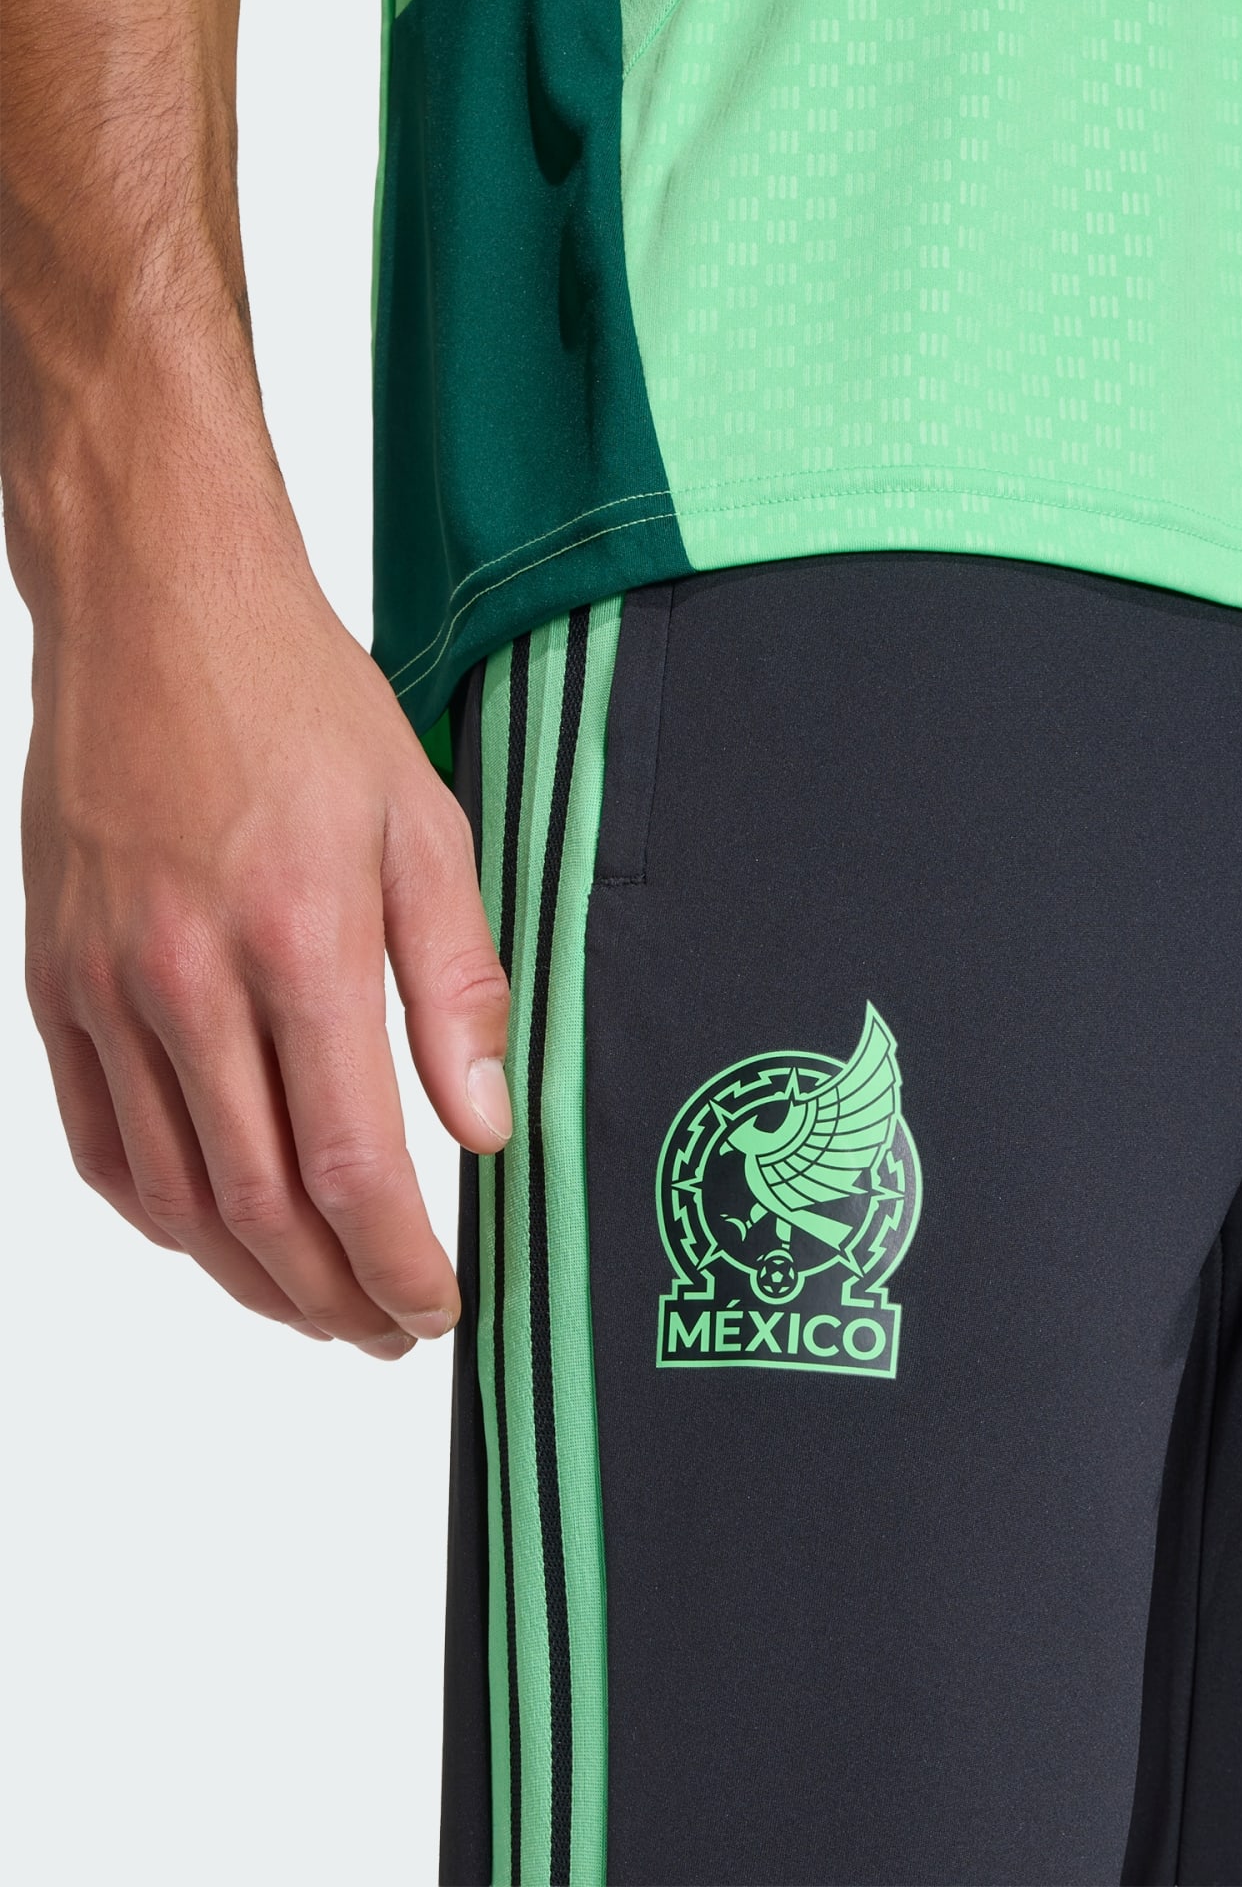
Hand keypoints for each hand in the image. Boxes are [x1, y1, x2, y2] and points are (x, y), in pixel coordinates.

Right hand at [19, 458, 509, 1356]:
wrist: (158, 613)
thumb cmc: (305, 709)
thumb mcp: (426, 828)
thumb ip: (457, 986)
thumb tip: (484, 1124)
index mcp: (298, 944)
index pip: (349, 1166)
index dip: (395, 1261)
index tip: (439, 1307)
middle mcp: (186, 981)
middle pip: (256, 1206)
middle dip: (331, 1295)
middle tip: (388, 1331)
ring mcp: (105, 985)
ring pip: (170, 1193)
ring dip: (246, 1277)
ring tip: (316, 1307)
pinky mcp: (54, 978)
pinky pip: (96, 1136)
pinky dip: (156, 1211)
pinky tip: (211, 1235)